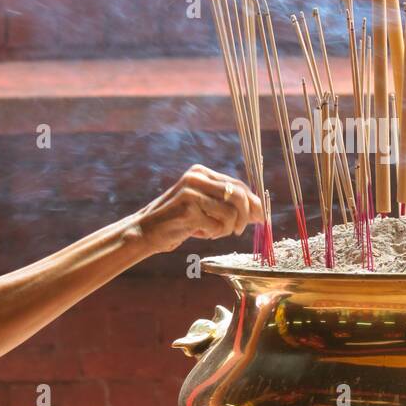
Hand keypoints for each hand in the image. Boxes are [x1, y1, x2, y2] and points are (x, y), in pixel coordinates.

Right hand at [133, 165, 263, 253]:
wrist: (145, 231)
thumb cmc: (178, 221)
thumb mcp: (203, 206)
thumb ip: (227, 204)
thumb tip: (259, 211)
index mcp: (201, 172)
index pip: (238, 185)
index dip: (253, 202)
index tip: (260, 218)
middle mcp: (197, 177)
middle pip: (239, 196)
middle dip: (245, 217)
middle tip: (239, 231)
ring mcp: (192, 192)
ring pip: (231, 213)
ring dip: (226, 229)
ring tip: (212, 232)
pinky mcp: (188, 209)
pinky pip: (216, 225)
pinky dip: (212, 233)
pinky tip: (198, 232)